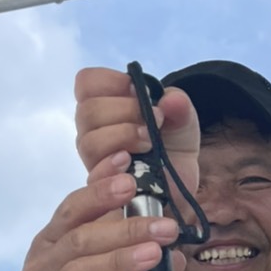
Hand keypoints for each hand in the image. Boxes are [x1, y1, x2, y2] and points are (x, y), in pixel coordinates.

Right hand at [0, 155, 179, 270]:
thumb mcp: (82, 270)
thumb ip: (116, 250)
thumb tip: (168, 241)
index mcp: (52, 246)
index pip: (73, 209)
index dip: (99, 189)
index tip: (128, 168)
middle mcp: (45, 269)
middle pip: (82, 240)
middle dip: (126, 229)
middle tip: (164, 223)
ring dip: (115, 264)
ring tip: (152, 255)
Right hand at [74, 66, 199, 204]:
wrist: (179, 188)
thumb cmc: (171, 149)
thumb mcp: (182, 122)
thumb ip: (179, 106)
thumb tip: (172, 100)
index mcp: (104, 108)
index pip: (87, 83)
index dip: (111, 81)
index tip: (138, 92)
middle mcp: (92, 132)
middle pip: (89, 111)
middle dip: (125, 110)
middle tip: (156, 121)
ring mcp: (94, 161)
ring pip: (91, 142)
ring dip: (123, 136)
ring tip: (150, 143)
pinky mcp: (102, 189)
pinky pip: (96, 175)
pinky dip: (113, 165)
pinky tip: (131, 162)